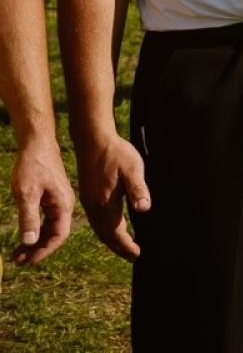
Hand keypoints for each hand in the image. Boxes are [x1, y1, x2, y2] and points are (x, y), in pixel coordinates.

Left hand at [10, 137, 73, 264]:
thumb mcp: (27, 194)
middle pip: (54, 234)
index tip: (28, 261)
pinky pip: (45, 219)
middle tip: (18, 261)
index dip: (44, 250)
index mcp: (64, 205)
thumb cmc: (32, 166)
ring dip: (34, 242)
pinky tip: (23, 235)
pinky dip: (34, 229)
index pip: (59, 235)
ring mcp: (57, 201)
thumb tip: (30, 243)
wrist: (36, 144)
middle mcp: (64, 205)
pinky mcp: (50, 197)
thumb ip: (29, 219)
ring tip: (17, 253)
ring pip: (48, 227)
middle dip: (37, 250)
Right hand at [78, 134, 149, 260]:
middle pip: (106, 235)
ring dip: (112, 240)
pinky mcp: (88, 196)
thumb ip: (138, 189)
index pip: (115, 232)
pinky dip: (106, 229)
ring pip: (99, 229)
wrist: (93, 140)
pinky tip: (114, 227)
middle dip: (119, 247)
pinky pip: (96, 220)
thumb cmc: (115, 153)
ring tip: (125, 247)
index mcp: (104, 203)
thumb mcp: (133, 168)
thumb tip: (144, 209)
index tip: (138, 254)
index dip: (126, 245)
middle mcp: (93, 207)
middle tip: (133, 256)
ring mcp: (88, 202)